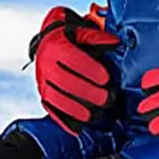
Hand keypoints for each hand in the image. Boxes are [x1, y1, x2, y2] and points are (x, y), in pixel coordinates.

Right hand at [31, 6, 119, 134]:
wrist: (48, 41)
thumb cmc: (69, 37)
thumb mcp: (82, 31)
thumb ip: (98, 37)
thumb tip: (116, 43)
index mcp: (55, 46)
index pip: (72, 59)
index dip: (89, 69)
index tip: (106, 78)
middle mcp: (45, 64)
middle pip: (64, 81)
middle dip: (87, 92)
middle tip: (106, 98)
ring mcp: (42, 81)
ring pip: (55, 98)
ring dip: (75, 109)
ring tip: (93, 114)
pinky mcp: (43, 95)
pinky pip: (51, 109)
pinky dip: (63, 120)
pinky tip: (77, 127)